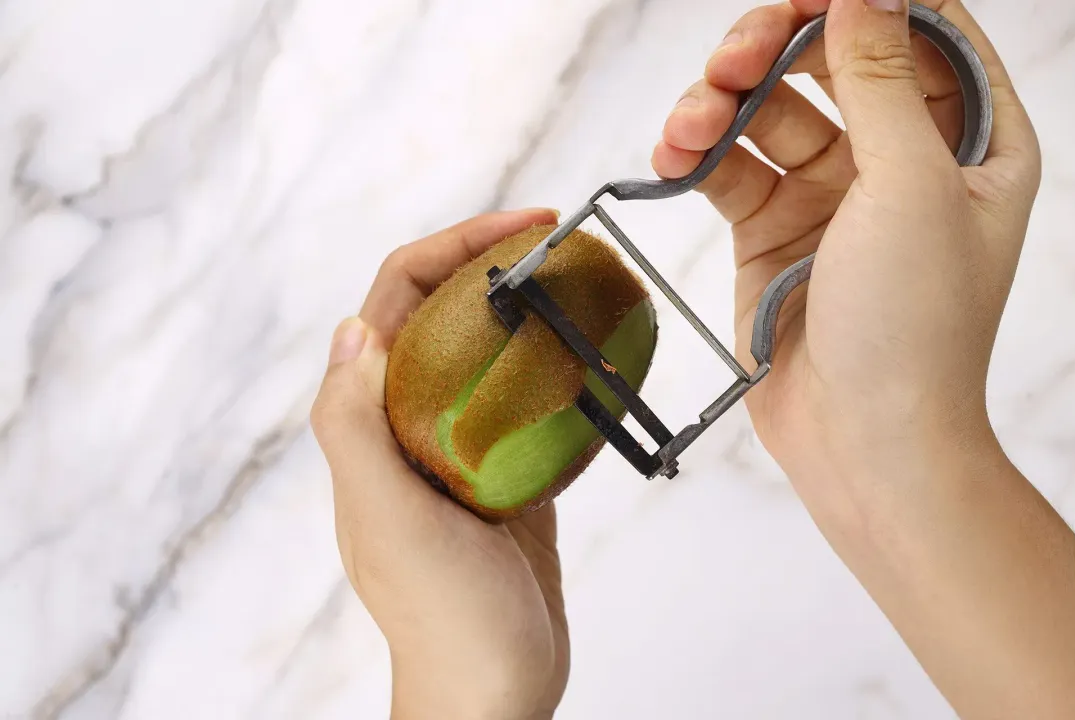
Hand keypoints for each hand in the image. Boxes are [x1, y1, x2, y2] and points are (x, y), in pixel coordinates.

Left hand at [310, 209, 568, 719]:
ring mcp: (462, 445)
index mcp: (373, 420)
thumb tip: (354, 327)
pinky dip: (558, 368)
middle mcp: (411, 422)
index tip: (519, 227)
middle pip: (448, 314)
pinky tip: (596, 355)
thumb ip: (353, 426)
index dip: (451, 249)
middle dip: (495, 265)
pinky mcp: (509, 472)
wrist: (495, 685)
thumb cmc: (439, 615)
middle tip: (560, 242)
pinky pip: (530, 400)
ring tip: (583, 283)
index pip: (398, 302)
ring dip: (530, 309)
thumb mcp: (387, 518)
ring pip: (491, 351)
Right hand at [655, 2, 1074, 718]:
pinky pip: (728, 169)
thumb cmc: (914, 326)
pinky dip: (697, 156)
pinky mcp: (770, 232)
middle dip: (775, 49)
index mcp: (971, 142)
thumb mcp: (910, 186)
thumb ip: (879, 78)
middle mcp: (901, 160)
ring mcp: (831, 196)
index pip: (921, 33)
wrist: (862, 442)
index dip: (861, 1)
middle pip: (831, 61)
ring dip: (721, 105)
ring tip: (689, 125)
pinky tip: (673, 158)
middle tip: (734, 56)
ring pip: (768, 113)